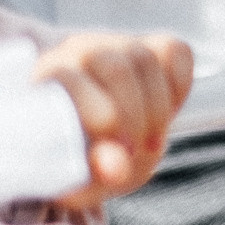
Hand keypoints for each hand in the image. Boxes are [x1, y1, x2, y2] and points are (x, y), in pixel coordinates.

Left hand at [34, 32, 193, 207]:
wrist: (102, 145)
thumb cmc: (82, 160)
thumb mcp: (84, 179)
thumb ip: (97, 174)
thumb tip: (117, 166)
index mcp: (46, 78)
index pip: (70, 77)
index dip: (97, 112)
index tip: (116, 150)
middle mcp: (79, 51)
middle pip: (116, 68)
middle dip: (134, 115)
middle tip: (136, 151)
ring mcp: (118, 44)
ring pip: (146, 60)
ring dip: (158, 107)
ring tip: (152, 142)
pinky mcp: (154, 45)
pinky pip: (176, 52)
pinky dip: (179, 86)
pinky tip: (168, 114)